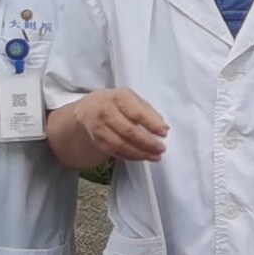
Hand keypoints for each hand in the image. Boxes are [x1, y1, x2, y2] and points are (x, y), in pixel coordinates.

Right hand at [51, 87, 167, 165]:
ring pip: (121, 144)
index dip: (152, 124)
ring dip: (140, 153)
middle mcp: (106, 112)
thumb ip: (147, 111)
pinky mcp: (97, 140)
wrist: (89, 109)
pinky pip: (115, 151)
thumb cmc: (117, 102)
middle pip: (128, 131)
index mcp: (118, 97)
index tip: (164, 132)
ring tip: (156, 156)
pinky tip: (142, 157)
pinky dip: (131, 156)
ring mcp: (100, 127)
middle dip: (147, 142)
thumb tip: (163, 126)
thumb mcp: (132, 98)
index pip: (137, 113)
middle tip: (162, 148)